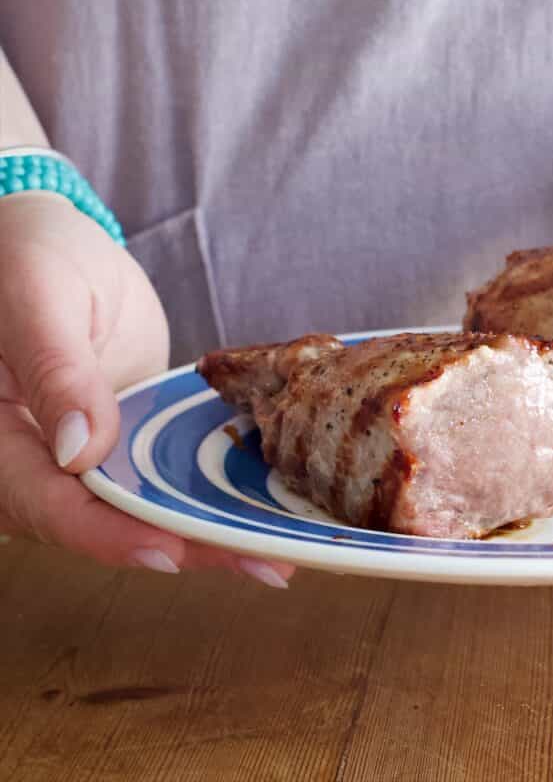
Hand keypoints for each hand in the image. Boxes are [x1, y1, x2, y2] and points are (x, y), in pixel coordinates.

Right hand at [0, 193, 293, 584]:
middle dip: (182, 545)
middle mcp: (33, 458)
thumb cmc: (27, 252)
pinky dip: (204, 491)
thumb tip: (78, 451)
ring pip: (137, 508)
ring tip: (275, 552)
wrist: (50, 240)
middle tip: (260, 562)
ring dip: (203, 531)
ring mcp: (81, 452)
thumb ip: (54, 370)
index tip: (172, 550)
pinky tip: (258, 505)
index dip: (109, 535)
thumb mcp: (37, 297)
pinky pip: (158, 474)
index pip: (47, 504)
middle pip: (101, 522)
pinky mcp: (121, 437)